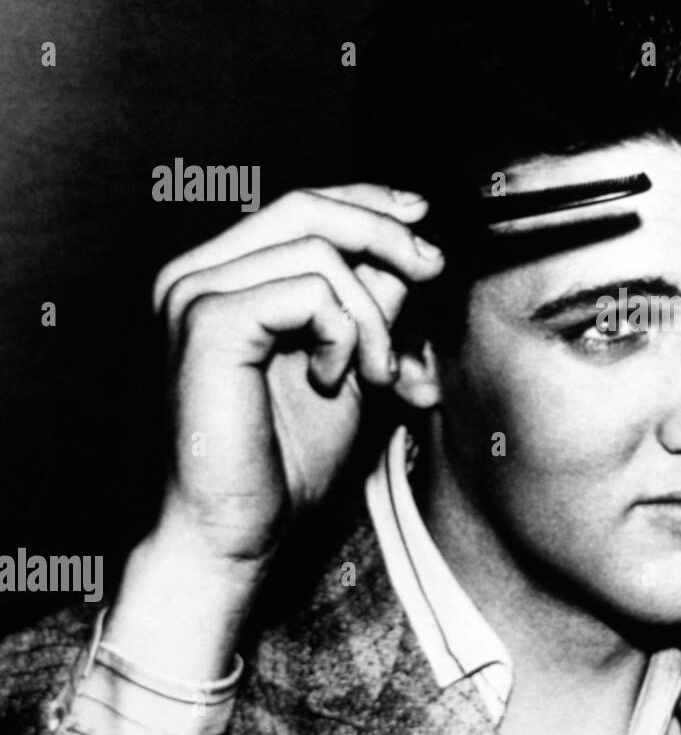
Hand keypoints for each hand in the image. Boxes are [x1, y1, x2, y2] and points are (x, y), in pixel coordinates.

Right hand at [104, 185, 443, 675]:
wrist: (241, 533)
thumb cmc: (288, 459)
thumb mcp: (352, 361)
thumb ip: (371, 303)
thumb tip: (413, 249)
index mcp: (223, 277)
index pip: (300, 206)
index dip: (367, 201)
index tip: (423, 218)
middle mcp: (196, 274)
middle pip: (307, 207)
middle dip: (386, 236)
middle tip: (433, 269)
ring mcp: (194, 294)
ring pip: (319, 252)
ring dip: (373, 315)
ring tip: (377, 374)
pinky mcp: (207, 322)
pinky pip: (308, 292)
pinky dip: (344, 334)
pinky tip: (336, 381)